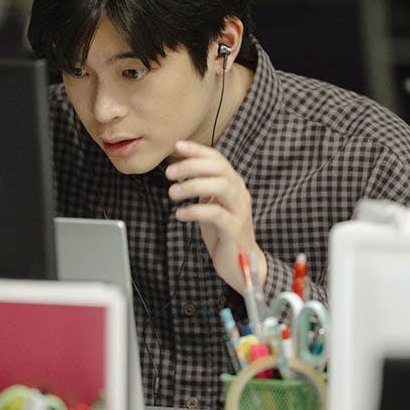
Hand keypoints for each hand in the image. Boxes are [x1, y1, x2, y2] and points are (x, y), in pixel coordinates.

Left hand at [165, 140, 265, 291]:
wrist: (240, 264)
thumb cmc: (222, 232)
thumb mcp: (210, 204)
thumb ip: (201, 187)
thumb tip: (180, 169)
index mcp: (233, 184)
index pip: (218, 159)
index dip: (198, 150)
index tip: (177, 146)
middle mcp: (239, 193)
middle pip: (219, 169)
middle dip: (192, 166)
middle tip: (169, 173)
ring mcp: (239, 210)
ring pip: (221, 186)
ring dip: (193, 186)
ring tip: (172, 193)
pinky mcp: (234, 229)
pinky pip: (216, 214)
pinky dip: (195, 211)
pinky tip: (180, 214)